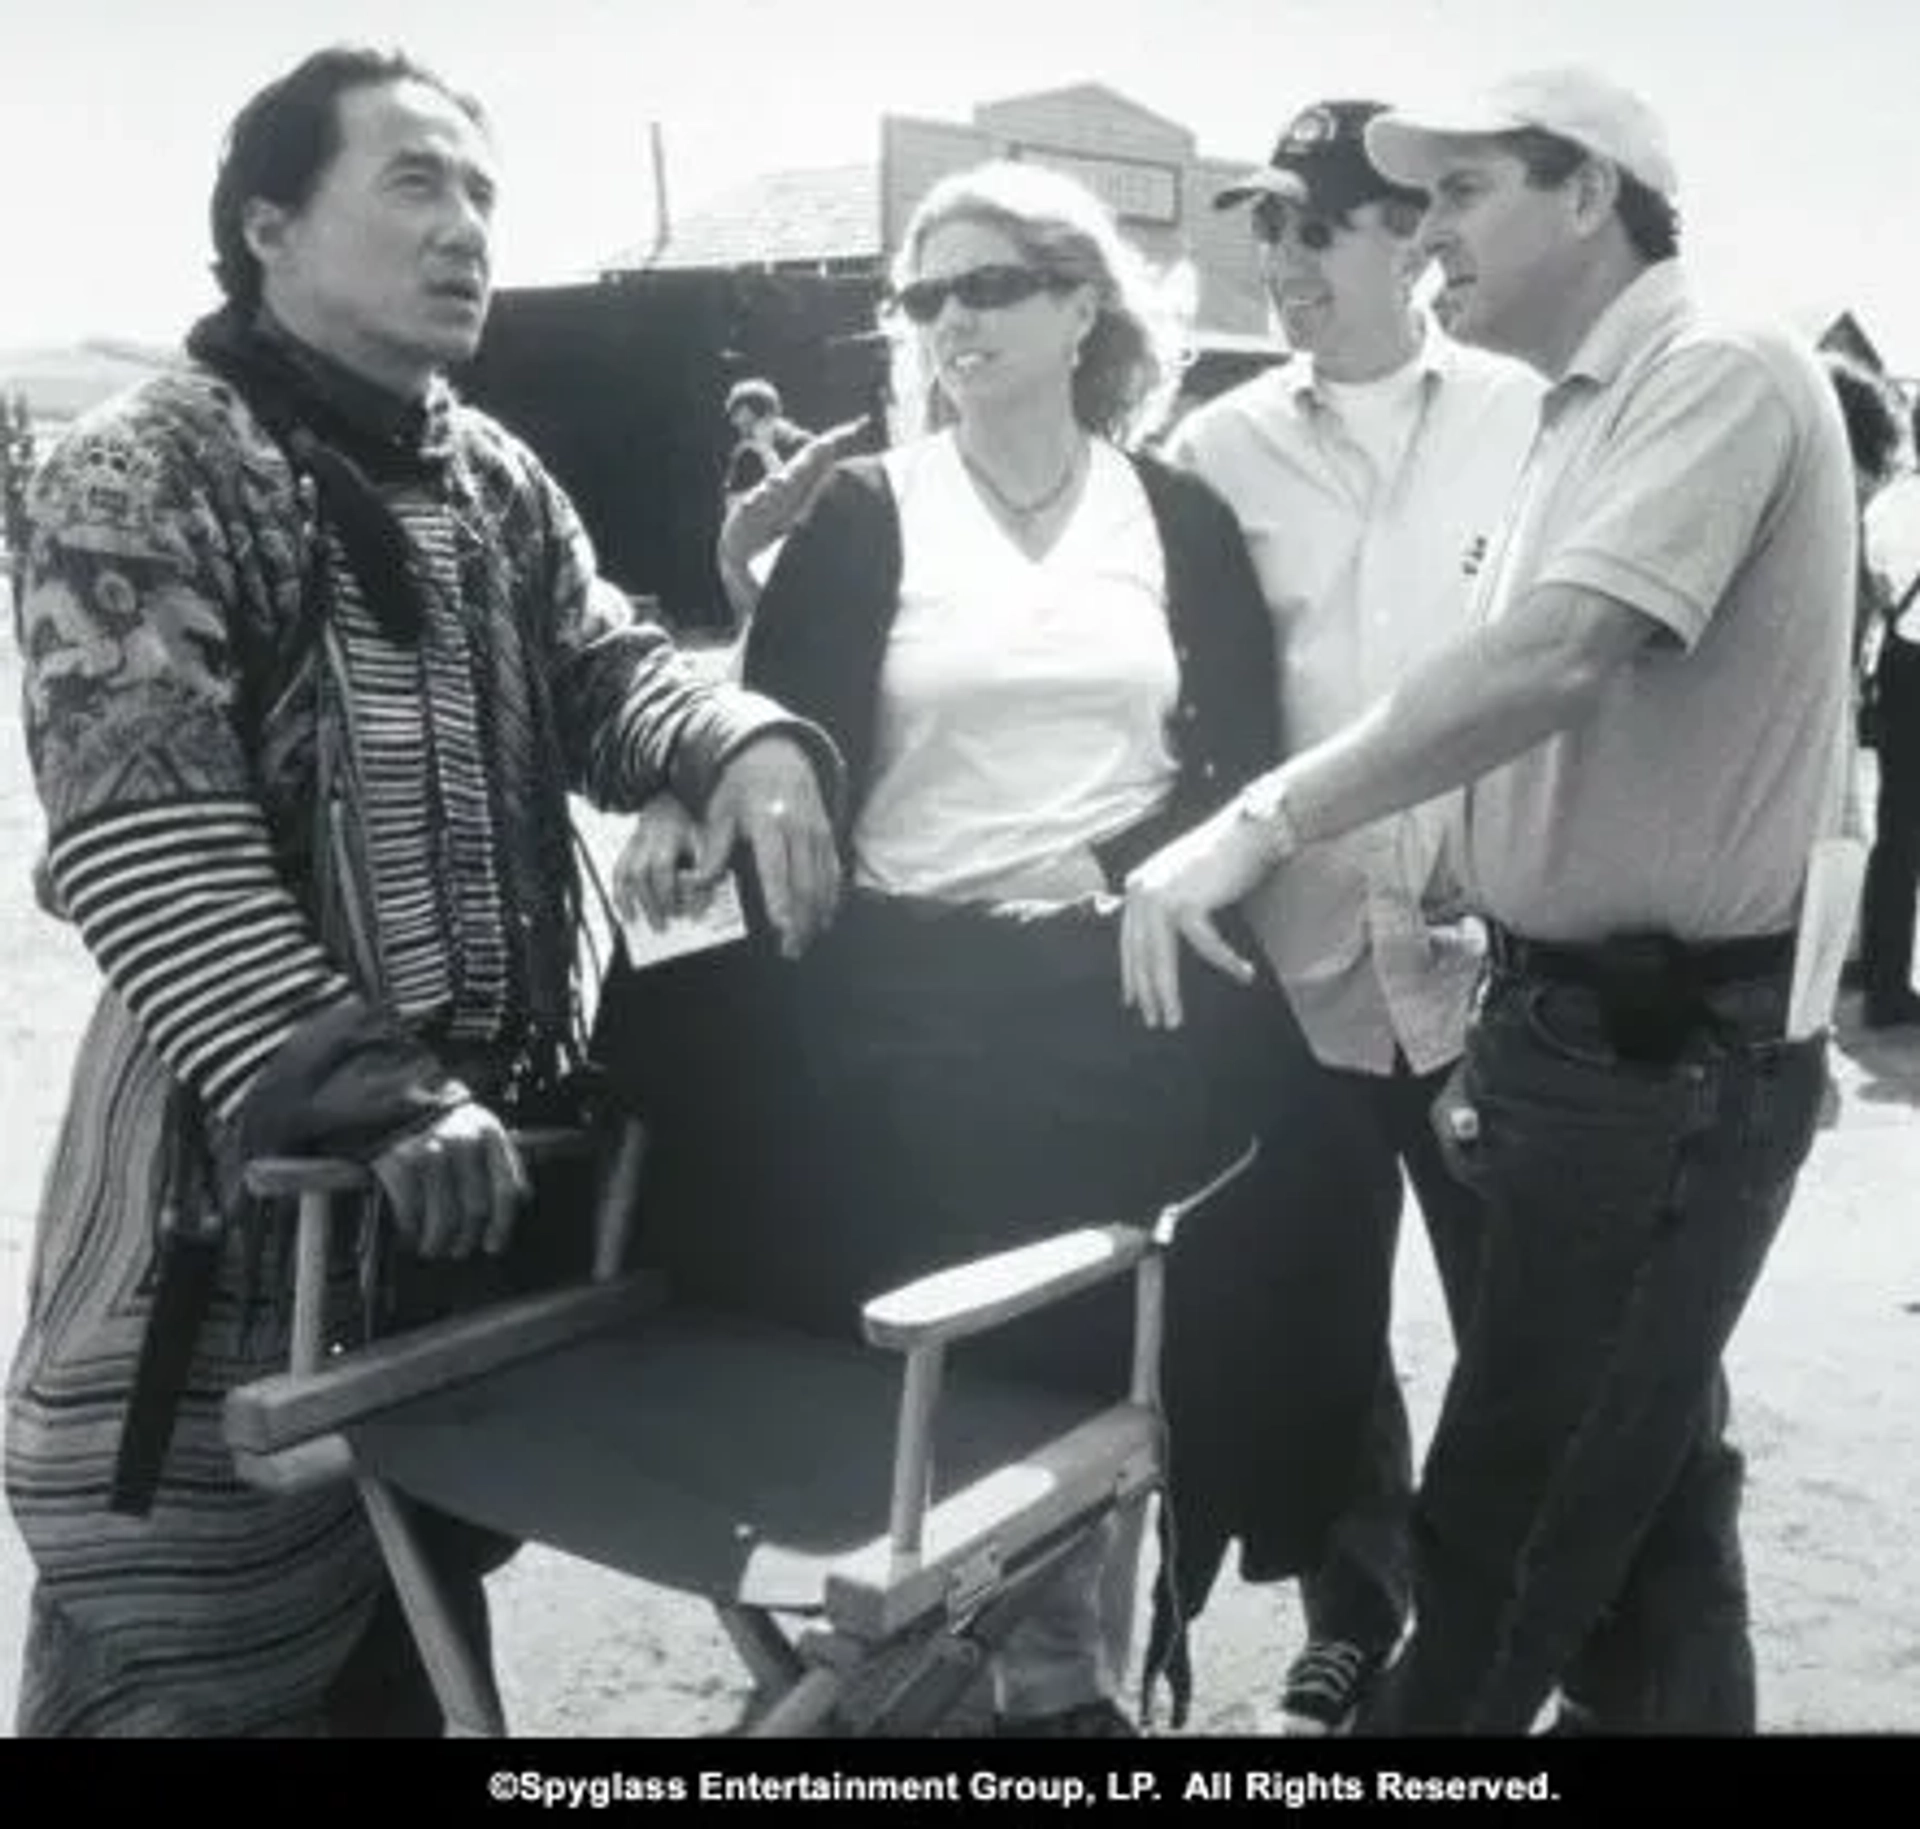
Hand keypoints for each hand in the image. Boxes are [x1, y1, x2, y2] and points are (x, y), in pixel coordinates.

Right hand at [370, 1100, 528, 1260]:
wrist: (394, 1097)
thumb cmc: (442, 1121)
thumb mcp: (480, 1129)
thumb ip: (503, 1160)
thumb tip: (523, 1198)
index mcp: (490, 1135)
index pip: (505, 1190)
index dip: (501, 1225)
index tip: (493, 1245)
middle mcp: (464, 1143)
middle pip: (475, 1208)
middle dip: (466, 1238)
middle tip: (458, 1249)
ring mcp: (432, 1152)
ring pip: (444, 1217)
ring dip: (438, 1241)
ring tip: (433, 1247)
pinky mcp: (401, 1162)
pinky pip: (411, 1210)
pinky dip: (410, 1228)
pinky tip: (410, 1231)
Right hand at [611, 794, 709, 931]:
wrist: (664, 805)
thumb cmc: (687, 827)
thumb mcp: (703, 843)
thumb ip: (705, 869)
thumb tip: (702, 897)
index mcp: (667, 838)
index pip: (663, 869)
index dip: (668, 892)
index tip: (677, 912)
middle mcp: (645, 842)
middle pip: (641, 876)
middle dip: (650, 903)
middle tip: (660, 925)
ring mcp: (632, 846)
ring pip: (625, 876)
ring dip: (630, 901)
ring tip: (637, 922)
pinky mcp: (625, 852)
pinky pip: (616, 875)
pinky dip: (618, 895)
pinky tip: (625, 912)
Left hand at [690, 736, 839, 955]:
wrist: (776, 754)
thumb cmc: (741, 787)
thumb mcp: (719, 812)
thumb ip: (714, 849)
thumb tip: (699, 883)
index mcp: (767, 822)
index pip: (775, 868)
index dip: (780, 900)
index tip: (781, 927)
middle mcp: (797, 828)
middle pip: (805, 882)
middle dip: (801, 920)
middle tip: (791, 949)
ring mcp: (817, 831)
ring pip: (823, 882)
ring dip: (816, 916)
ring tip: (804, 942)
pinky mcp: (828, 834)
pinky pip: (833, 872)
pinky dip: (830, 898)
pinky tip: (822, 919)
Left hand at [1120, 799, 1283, 1029]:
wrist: (1250, 829)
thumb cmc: (1225, 857)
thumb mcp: (1185, 883)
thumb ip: (1169, 906)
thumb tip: (1160, 941)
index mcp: (1138, 887)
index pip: (1129, 941)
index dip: (1132, 974)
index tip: (1133, 1001)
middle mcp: (1141, 891)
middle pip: (1141, 954)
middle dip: (1147, 992)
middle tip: (1154, 1021)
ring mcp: (1161, 896)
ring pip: (1160, 958)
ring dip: (1167, 993)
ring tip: (1174, 1019)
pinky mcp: (1188, 901)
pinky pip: (1205, 944)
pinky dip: (1226, 961)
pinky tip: (1244, 974)